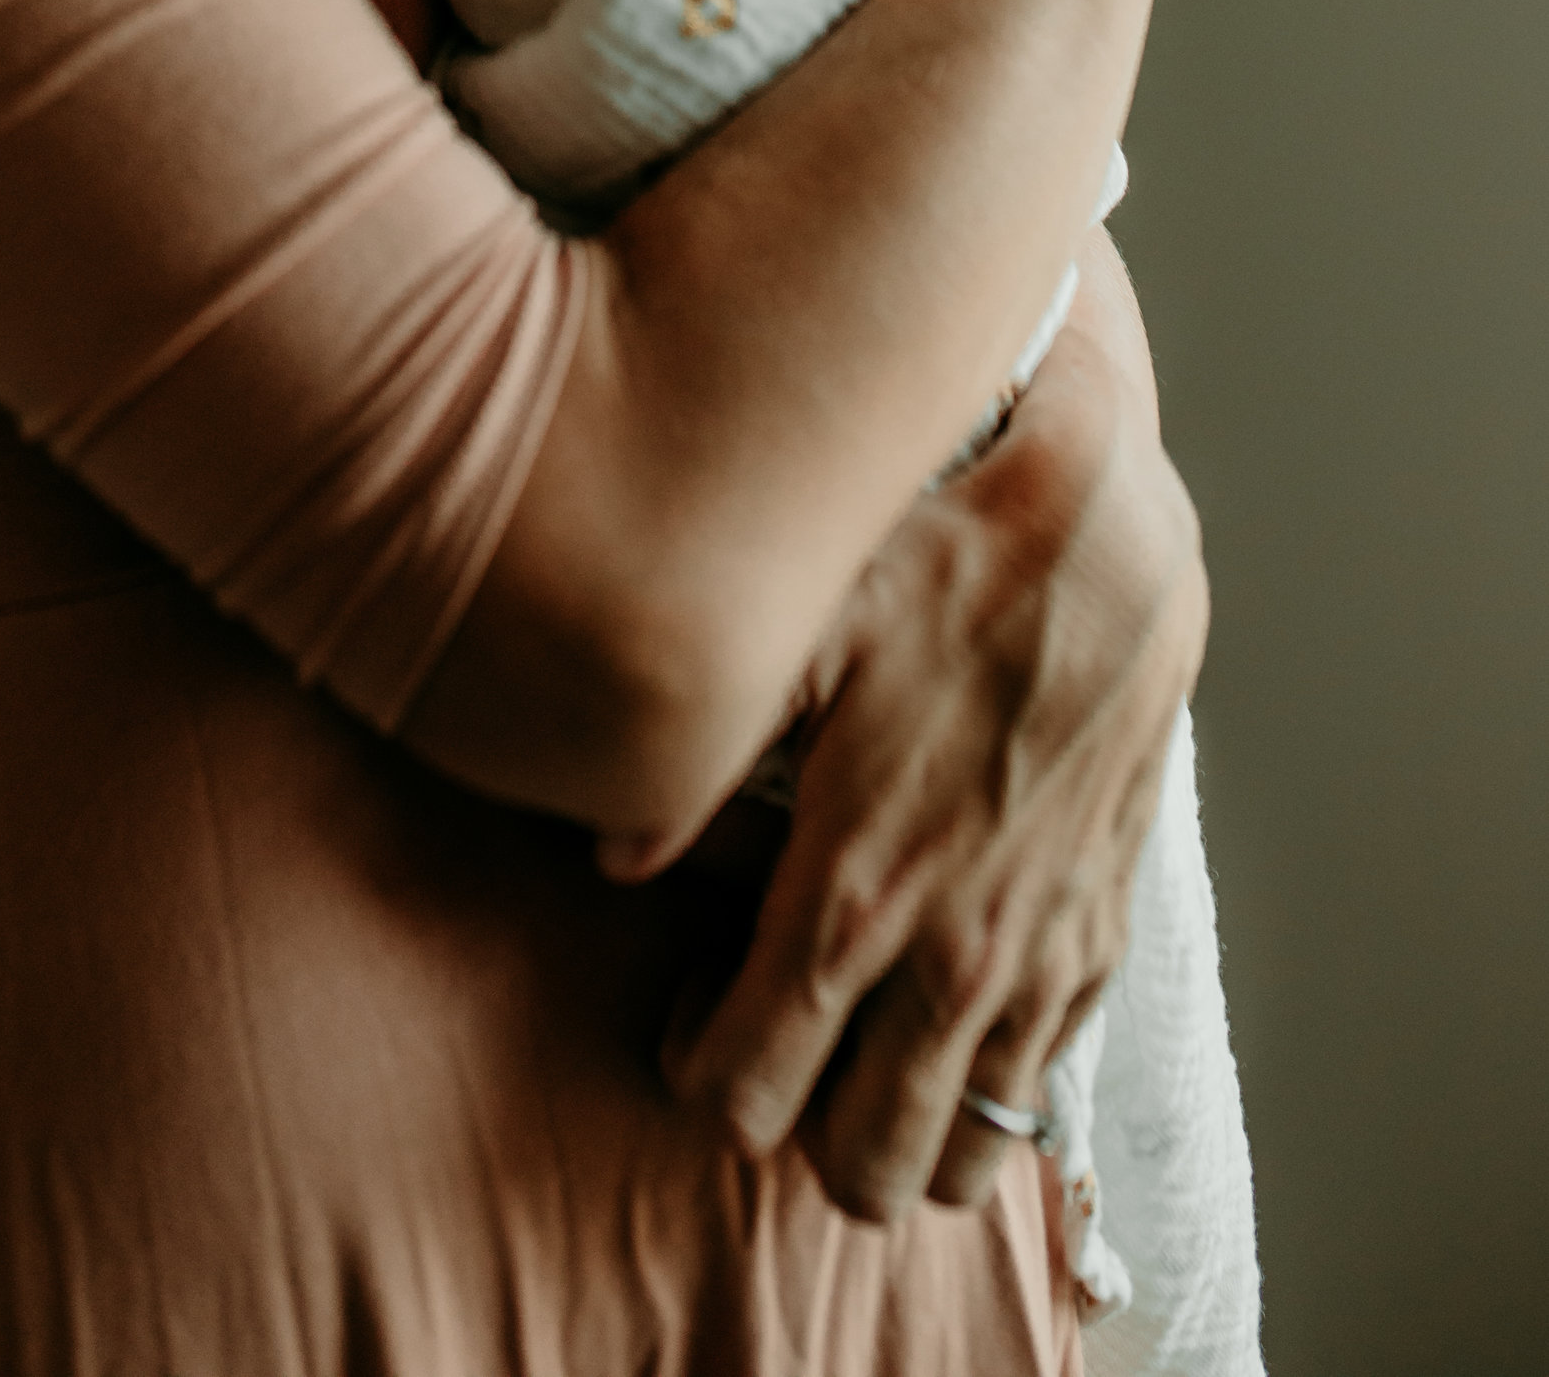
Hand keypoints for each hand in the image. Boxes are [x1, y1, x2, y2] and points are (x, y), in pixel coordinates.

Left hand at [662, 252, 1202, 1220]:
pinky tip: (943, 1001)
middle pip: (865, 1168)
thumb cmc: (937, 569)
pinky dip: (988, 1076)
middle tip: (772, 1038)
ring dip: (906, 1127)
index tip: (692, 1014)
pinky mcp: (1099, 940)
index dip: (704, 1073)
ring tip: (860, 1042)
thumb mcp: (797, 635)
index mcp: (854, 896)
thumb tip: (607, 855)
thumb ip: (693, 758)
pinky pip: (1042, 1083)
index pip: (751, 1094)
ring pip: (967, 1156)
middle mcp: (952, 961)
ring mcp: (1038, 964)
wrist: (1103, 543)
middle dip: (803, 1132)